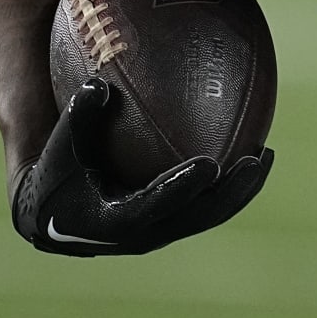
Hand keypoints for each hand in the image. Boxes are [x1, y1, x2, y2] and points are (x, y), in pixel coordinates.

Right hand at [9, 78, 273, 255]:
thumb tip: (98, 83)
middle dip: (228, 192)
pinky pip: (205, 206)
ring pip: (207, 215)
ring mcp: (159, 231)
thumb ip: (79, 116)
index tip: (209, 164)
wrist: (52, 212)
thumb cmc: (58, 171)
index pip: (154, 207)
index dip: (182, 188)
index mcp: (114, 221)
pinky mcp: (169, 222)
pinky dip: (228, 184)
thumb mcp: (61, 146)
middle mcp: (142, 234)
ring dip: (239, 190)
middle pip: (195, 217)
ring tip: (264, 156)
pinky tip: (249, 150)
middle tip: (255, 160)